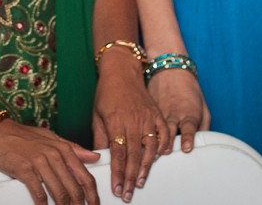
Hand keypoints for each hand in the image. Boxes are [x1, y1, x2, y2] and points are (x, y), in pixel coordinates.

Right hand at [0, 118, 100, 204]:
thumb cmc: (22, 136)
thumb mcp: (51, 138)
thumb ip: (73, 148)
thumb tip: (93, 157)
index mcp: (63, 148)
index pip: (85, 176)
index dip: (92, 195)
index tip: (94, 204)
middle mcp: (54, 155)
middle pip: (74, 188)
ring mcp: (40, 162)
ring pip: (60, 193)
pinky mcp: (25, 170)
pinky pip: (39, 194)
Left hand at [92, 58, 166, 201]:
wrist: (122, 70)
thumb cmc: (106, 92)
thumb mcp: (97, 115)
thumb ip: (101, 138)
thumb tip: (100, 159)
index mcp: (115, 121)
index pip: (117, 153)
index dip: (117, 173)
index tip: (117, 188)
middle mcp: (133, 120)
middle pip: (134, 155)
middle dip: (130, 177)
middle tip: (128, 193)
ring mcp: (147, 117)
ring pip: (150, 148)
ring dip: (146, 167)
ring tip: (141, 182)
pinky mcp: (156, 114)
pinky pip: (163, 134)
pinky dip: (163, 148)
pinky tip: (159, 159)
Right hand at [147, 68, 206, 153]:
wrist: (171, 70)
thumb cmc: (190, 91)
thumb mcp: (203, 107)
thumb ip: (204, 126)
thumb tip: (204, 143)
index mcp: (189, 113)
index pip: (189, 127)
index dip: (188, 138)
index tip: (187, 148)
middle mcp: (174, 114)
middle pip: (170, 132)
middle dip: (167, 144)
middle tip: (165, 154)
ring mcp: (160, 113)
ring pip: (156, 129)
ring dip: (154, 141)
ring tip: (151, 152)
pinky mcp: (150, 110)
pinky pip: (147, 124)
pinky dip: (145, 132)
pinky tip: (140, 141)